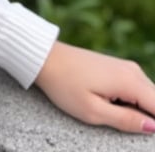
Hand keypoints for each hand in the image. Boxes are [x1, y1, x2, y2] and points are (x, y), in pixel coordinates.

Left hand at [35, 41, 154, 133]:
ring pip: (148, 95)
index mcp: (130, 81)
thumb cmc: (65, 85)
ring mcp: (127, 67)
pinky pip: (137, 88)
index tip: (146, 133)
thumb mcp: (93, 111)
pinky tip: (113, 105)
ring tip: (114, 114)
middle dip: (150, 118)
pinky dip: (133, 101)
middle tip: (121, 122)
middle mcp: (133, 71)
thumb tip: (153, 128)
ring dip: (142, 110)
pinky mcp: (119, 67)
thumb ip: (126, 120)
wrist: (46, 58)